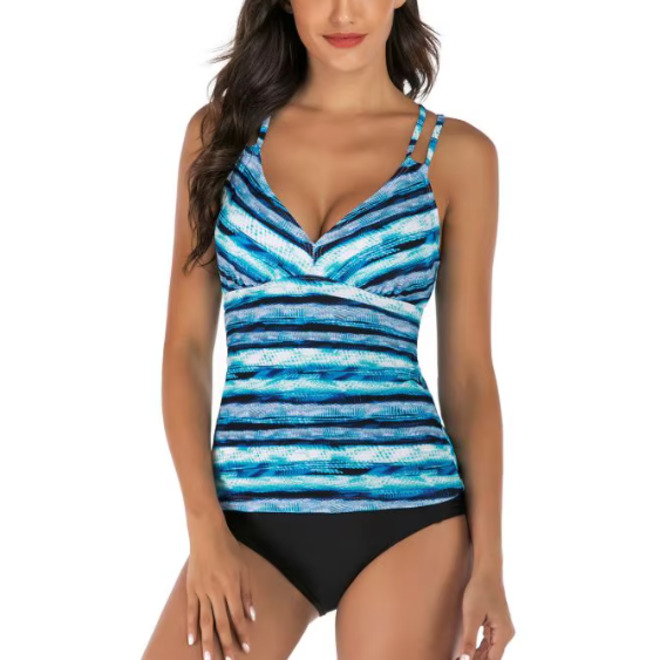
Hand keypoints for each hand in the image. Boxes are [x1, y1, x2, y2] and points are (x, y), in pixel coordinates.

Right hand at [185, 510, 255, 659]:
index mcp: (232, 586)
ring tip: (209, 658)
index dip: (242, 633)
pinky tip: (191, 640)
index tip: (246, 647)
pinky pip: (191, 611)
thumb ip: (247, 593)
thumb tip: (251, 616)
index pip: (238, 616)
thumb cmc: (229, 549)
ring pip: (205, 621)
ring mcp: (202, 591)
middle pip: (221, 623)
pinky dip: (191, 626)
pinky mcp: (191, 588)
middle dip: (226, 644)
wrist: (207, 535)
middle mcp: (216, 591)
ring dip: (207, 642)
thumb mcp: (244, 569)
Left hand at [454, 568, 514, 659]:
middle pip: (491, 657)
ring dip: (476, 657)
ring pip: (489, 651)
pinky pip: (487, 643)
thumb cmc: (480, 590)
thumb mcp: (471, 615)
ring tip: (461, 658)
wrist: (486, 571)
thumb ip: (469, 640)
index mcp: (503, 634)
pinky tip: (466, 653)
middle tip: (458, 659)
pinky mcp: (495, 626)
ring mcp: (501, 630)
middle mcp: (506, 634)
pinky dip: (477, 649)